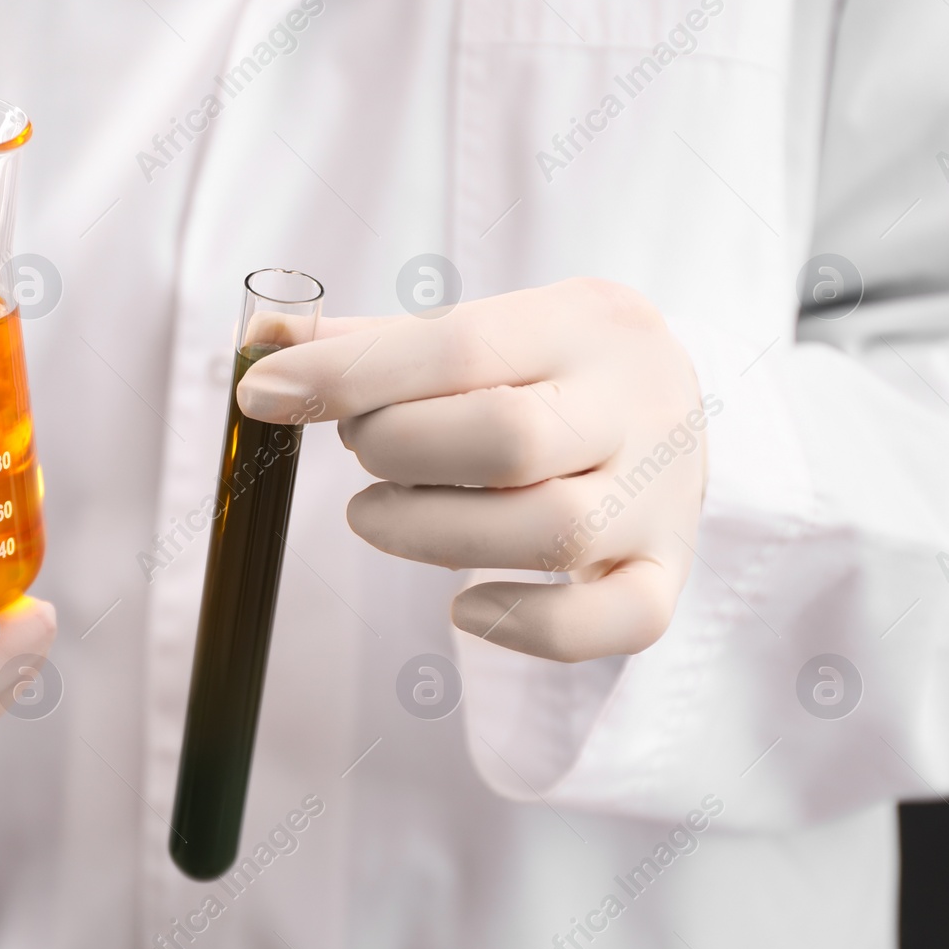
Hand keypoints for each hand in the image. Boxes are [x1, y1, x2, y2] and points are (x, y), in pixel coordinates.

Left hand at [237, 278, 707, 662]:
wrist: (686, 408)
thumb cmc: (552, 370)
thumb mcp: (485, 328)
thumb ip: (374, 341)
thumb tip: (262, 338)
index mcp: (587, 322)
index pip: (460, 346)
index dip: (349, 375)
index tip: (263, 394)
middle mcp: (638, 405)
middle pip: (510, 439)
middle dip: (401, 450)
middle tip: (360, 453)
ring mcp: (661, 497)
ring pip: (555, 532)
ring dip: (433, 532)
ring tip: (373, 516)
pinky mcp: (667, 574)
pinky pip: (620, 621)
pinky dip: (531, 626)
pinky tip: (465, 607)